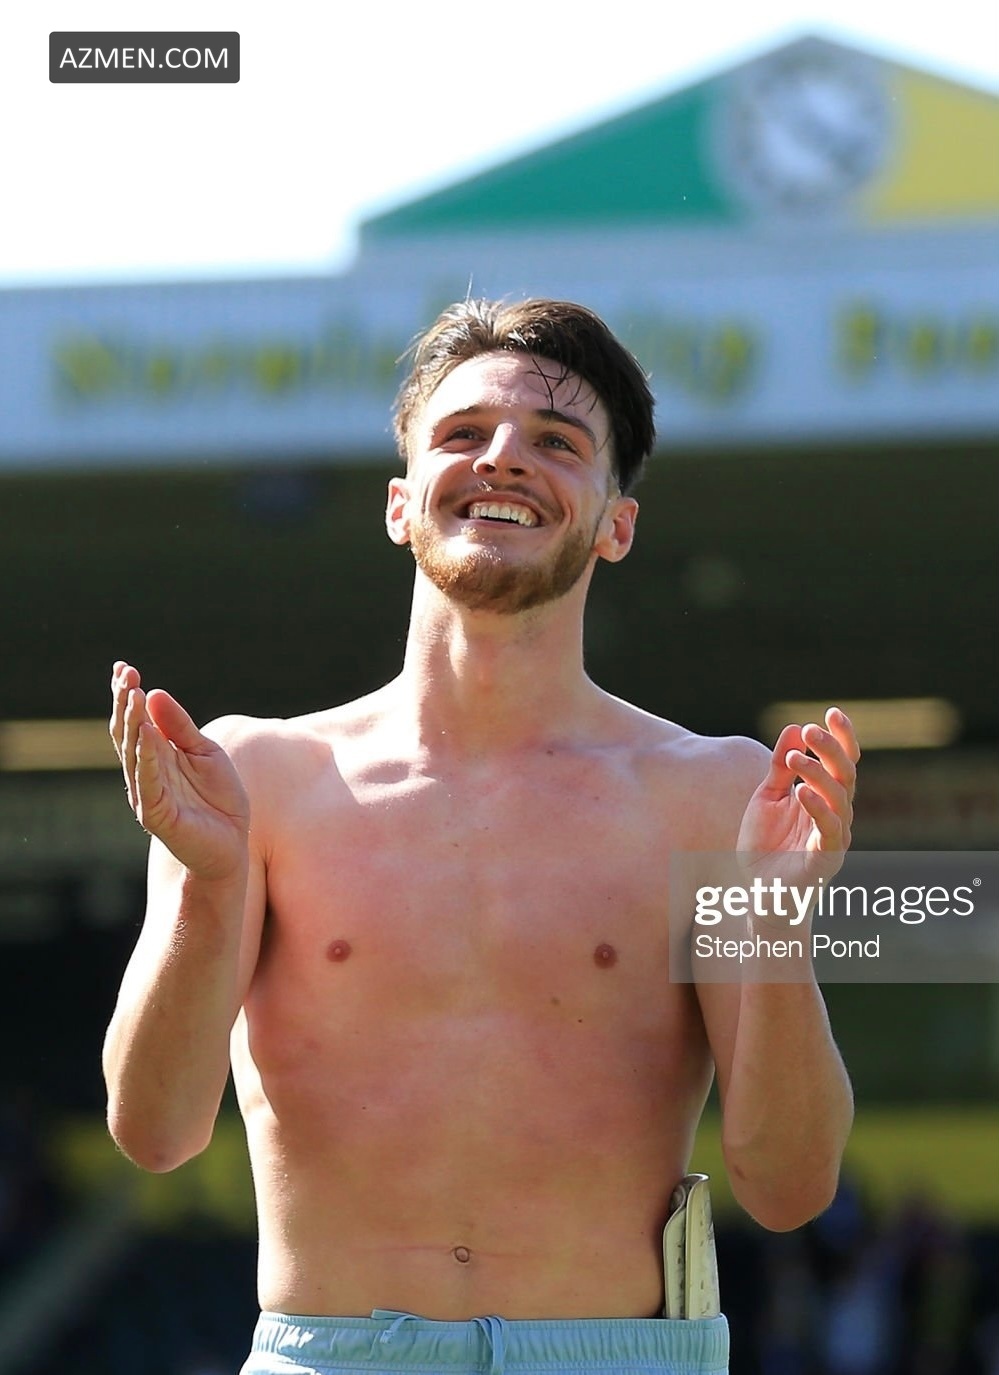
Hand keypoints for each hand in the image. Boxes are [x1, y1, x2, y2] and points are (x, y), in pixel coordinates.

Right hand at [109, 662, 249, 880]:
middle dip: (126, 701)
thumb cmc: (218, 799)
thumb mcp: (205, 752)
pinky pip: (147, 781)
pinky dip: (145, 756)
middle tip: (126, 673)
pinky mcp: (155, 813)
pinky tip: (146, 732)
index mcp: (156, 755)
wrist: (232, 843)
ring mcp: (147, 792)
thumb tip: (155, 692)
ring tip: (134, 693)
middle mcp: (145, 771)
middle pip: (128, 731)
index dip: (126, 695)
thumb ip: (181, 727)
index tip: (122, 667)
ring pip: (133, 752)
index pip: (135, 720)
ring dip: (133, 721)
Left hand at [737, 707, 859, 889]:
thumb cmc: (766, 846)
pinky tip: (802, 792)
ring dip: (818, 775)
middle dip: (832, 749)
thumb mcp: (767, 798)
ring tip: (796, 759)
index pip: (842, 762)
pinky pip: (829, 831)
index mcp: (824, 796)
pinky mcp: (826, 859)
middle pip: (845, 774)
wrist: (759, 893)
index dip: (842, 738)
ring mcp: (834, 836)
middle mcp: (836, 813)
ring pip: (839, 799)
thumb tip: (794, 728)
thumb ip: (780, 767)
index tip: (833, 712)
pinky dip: (818, 809)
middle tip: (812, 730)